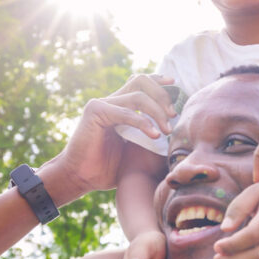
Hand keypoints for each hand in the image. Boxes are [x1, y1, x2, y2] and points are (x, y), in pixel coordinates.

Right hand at [54, 74, 177, 196]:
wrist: (81, 178)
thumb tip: (177, 133)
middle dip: (161, 95)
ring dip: (157, 111)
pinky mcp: (95, 111)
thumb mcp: (136, 150)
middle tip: (173, 115)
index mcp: (120, 107)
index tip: (174, 84)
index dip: (158, 81)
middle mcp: (111, 102)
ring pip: (137, 95)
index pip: (140, 83)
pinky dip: (143, 122)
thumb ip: (151, 136)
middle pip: (141, 82)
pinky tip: (154, 135)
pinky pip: (125, 112)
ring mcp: (101, 104)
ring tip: (167, 130)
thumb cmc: (108, 169)